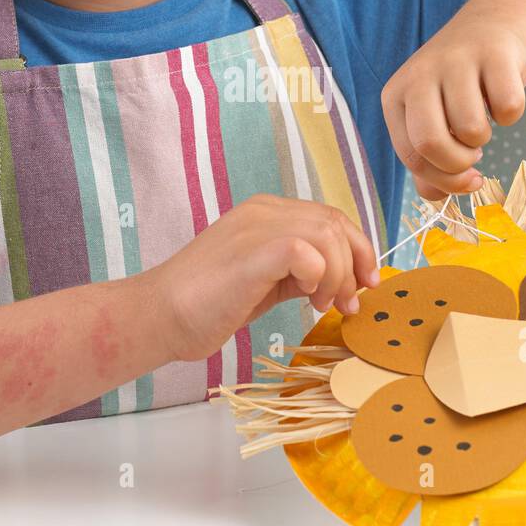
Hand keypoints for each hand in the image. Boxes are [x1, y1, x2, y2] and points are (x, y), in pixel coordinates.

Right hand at [146, 195, 380, 362]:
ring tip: (322, 306)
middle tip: (347, 304)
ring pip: (328, 234)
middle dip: (355, 266)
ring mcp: (256, 227)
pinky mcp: (252, 252)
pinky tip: (306, 299)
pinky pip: (306, 251)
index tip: (365, 285)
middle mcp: (263, 211)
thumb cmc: (208, 304)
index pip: (330, 217)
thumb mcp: (264, 281)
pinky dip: (318, 276)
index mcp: (265, 212)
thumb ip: (298, 272)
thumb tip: (340, 282)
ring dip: (338, 276)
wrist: (160, 315)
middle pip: (335, 222)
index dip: (358, 249)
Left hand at [382, 12, 525, 201]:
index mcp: (396, 95)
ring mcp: (456, 61)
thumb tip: (435, 199)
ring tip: (484, 118)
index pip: (410, 155)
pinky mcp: (494, 55)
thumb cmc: (458, 84)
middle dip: (459, 165)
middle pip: (431, 144)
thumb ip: (427, 161)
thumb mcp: (432, 118)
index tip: (466, 180)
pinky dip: (512, 114)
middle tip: (474, 157)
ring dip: (486, 138)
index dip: (442, 179)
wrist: (493, 27)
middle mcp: (419, 75)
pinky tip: (501, 96)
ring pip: (472, 130)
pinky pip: (508, 109)